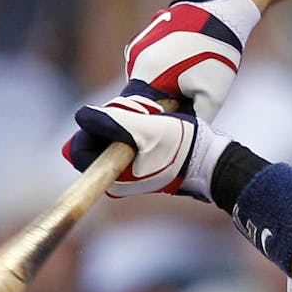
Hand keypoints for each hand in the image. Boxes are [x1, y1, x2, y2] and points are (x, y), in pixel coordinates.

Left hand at [63, 85, 231, 198]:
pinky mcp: (136, 161)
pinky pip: (122, 137)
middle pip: (93, 140)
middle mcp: (115, 178)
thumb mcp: (145, 128)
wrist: (210, 158)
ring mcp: (126, 170)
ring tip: (151, 115)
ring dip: (124, 118)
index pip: (80, 148)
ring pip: (108, 135)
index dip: (94, 126)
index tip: (121, 116)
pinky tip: (154, 119)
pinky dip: (133, 123)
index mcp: (113, 177)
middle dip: (111, 119)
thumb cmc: (181, 145)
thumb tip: (81, 116)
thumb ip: (112, 121)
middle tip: (140, 113)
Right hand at [124, 0, 259, 121]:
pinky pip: (147, 66)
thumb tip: (182, 134)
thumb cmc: (216, 53)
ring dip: (161, 87)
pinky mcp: (143, 39)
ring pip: (143, 81)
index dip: (149, 126)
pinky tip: (185, 63)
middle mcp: (135, 60)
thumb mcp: (212, 96)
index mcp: (146, 75)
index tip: (161, 134)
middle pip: (139, 98)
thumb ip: (193, 120)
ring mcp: (137, 47)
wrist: (218, 10)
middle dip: (158, 105)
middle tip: (184, 103)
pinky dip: (162, 72)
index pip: (135, 113)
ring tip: (188, 78)